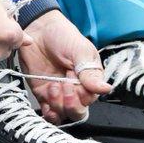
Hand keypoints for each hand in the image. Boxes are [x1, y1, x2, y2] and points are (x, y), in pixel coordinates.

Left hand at [17, 9, 109, 123]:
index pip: (90, 99)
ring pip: (63, 114)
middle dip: (71, 103)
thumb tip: (105, 88)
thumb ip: (90, 72)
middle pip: (78, 112)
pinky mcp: (43, 93)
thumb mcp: (80, 50)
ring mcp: (58, 93)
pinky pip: (48, 113)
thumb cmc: (62, 35)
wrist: (38, 28)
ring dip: (58, 105)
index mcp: (88, 79)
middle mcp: (75, 89)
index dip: (82, 94)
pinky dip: (48, 112)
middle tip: (65, 84)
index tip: (74, 77)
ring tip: (53, 85)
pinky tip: (47, 100)